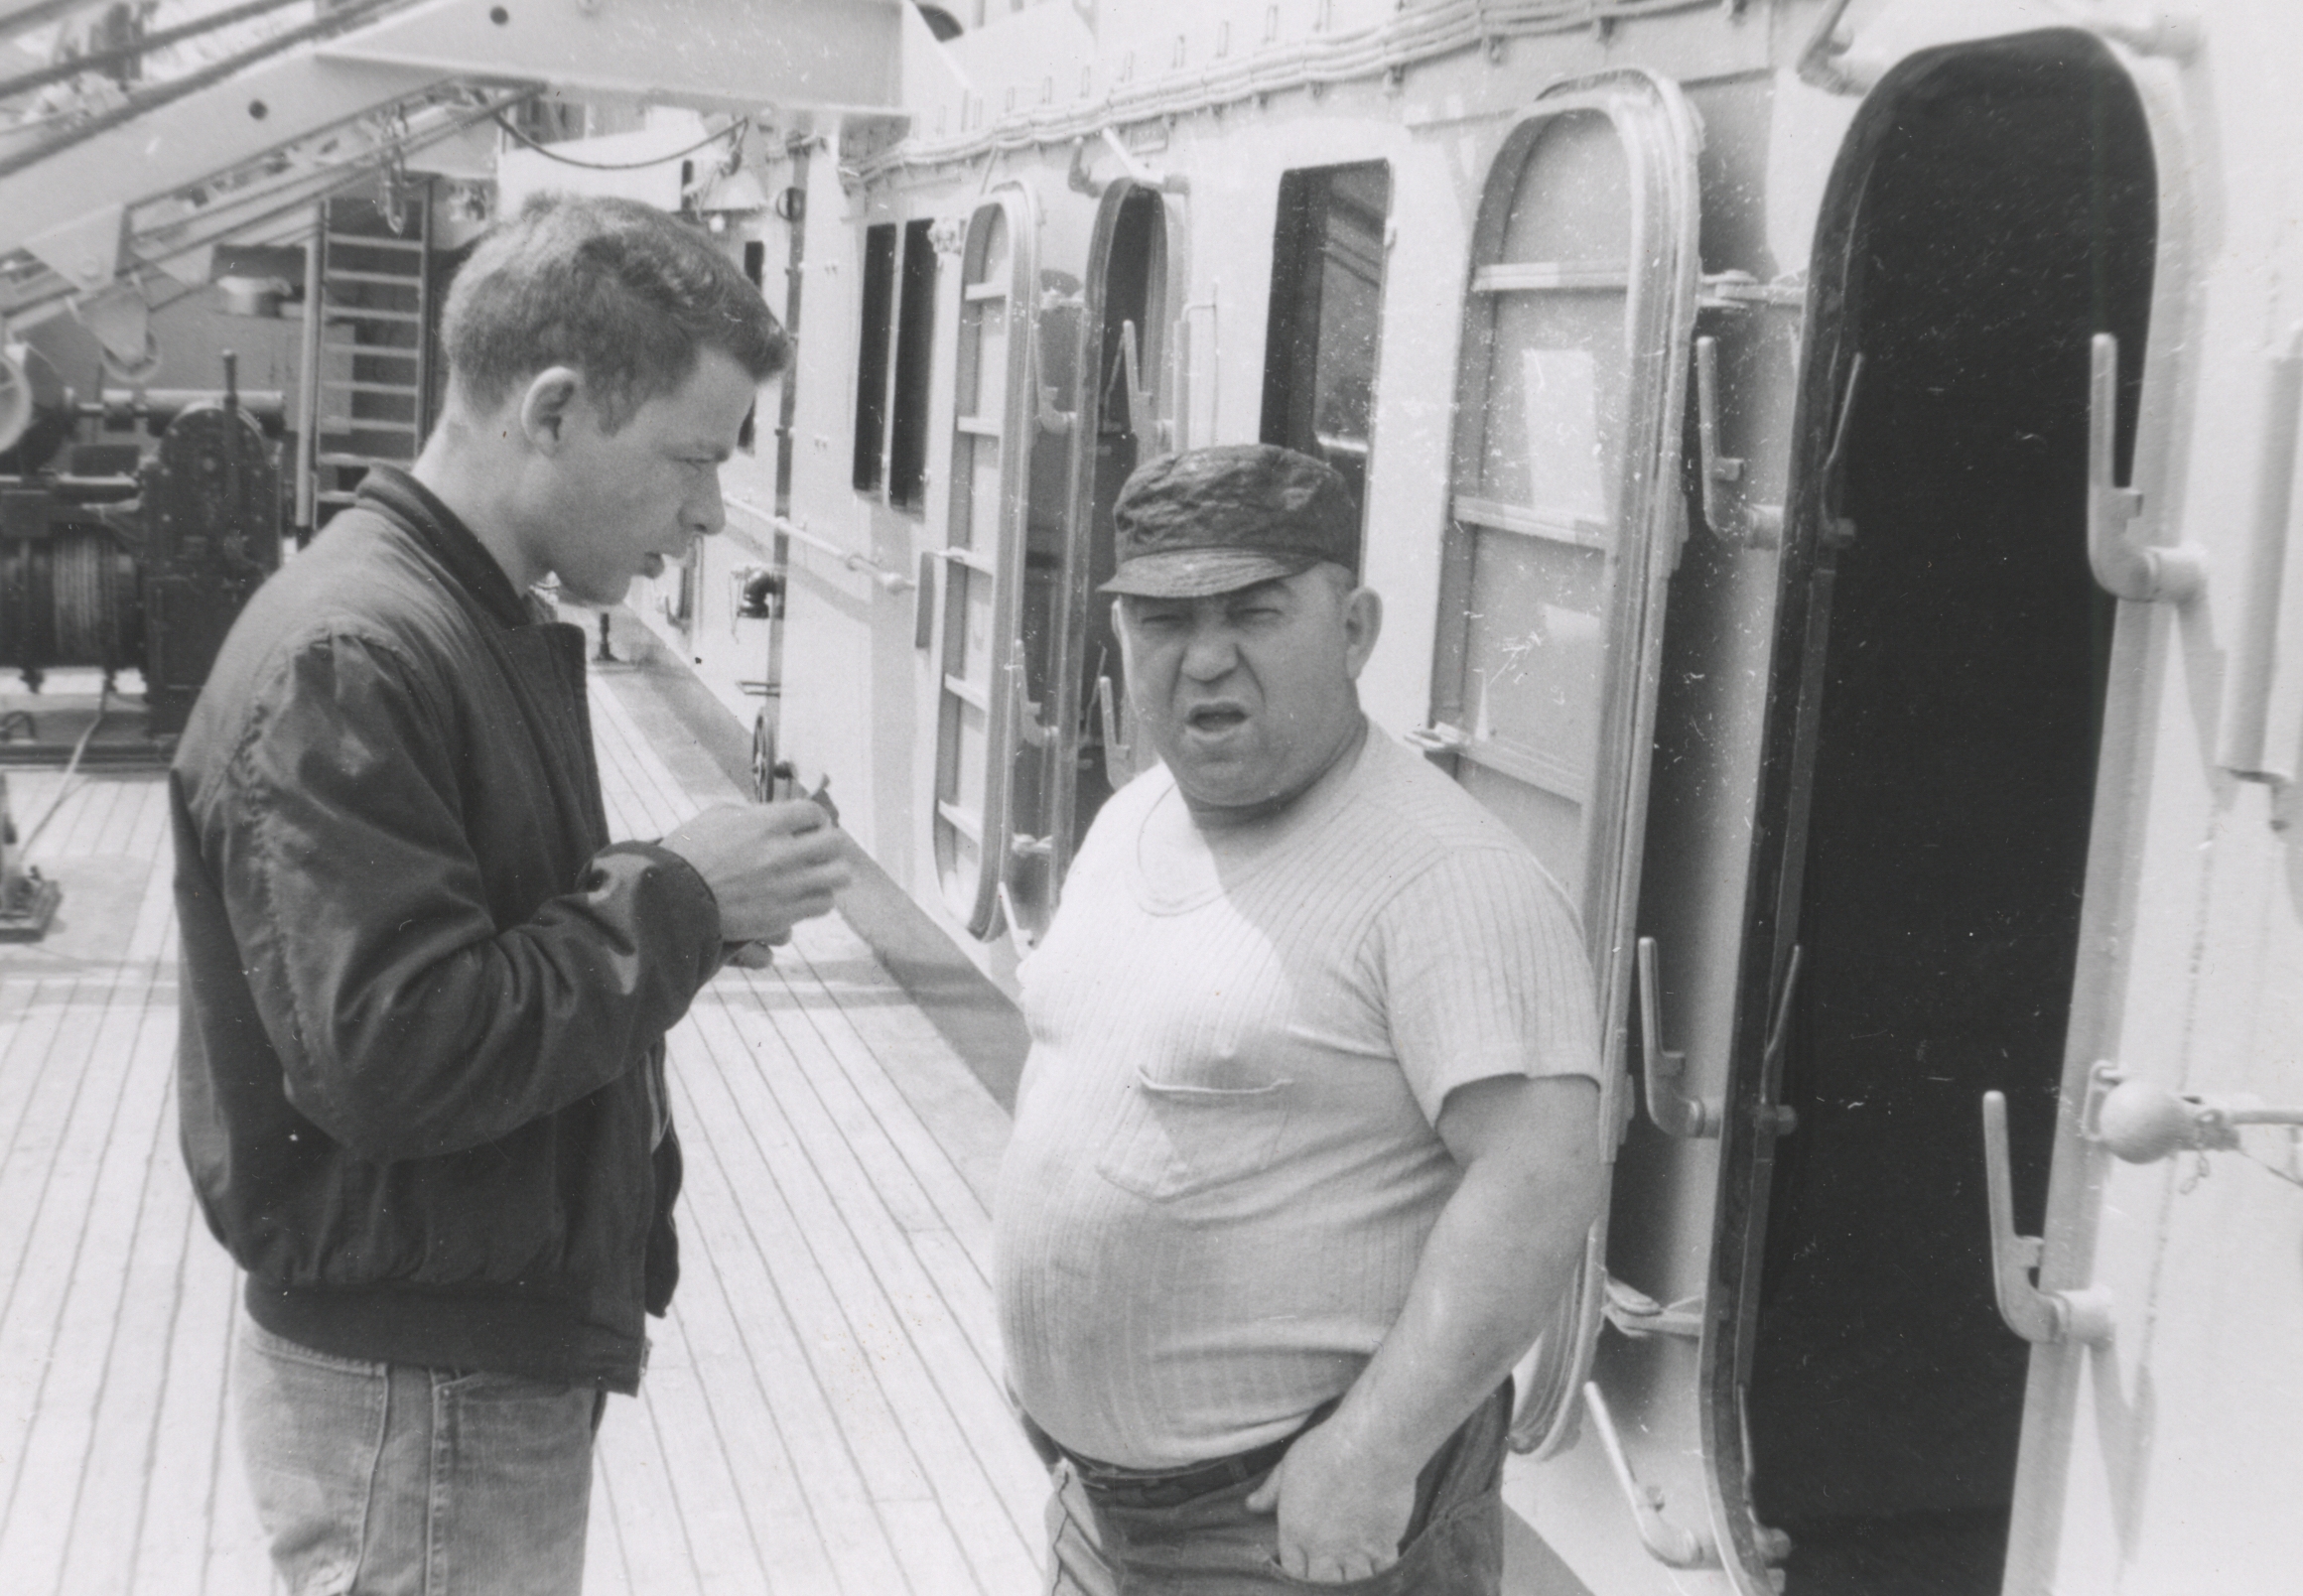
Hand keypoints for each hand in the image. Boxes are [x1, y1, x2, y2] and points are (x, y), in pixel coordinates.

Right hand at [659, 801, 849, 944]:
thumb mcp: (716, 817)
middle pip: (835, 842)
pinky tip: (805, 897)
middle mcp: (782, 853)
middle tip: (818, 849)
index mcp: (765, 824)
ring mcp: (786, 886)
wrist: (670, 900)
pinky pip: (822, 905)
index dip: (815, 817)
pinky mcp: (783, 915)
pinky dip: (818, 899)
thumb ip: (751, 813)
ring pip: (837, 876)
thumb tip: (773, 816)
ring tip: (817, 875)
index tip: (811, 824)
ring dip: (829, 873)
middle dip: (828, 843)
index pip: (813, 812)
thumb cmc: (687, 854)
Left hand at [1244, 1417, 1417, 1582]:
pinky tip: (1379, 1565)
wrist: (1372, 1443)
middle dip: (1324, 1584)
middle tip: (1330, 1572)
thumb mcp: (1288, 1466)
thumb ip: (1270, 1492)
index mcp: (1296, 1532)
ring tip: (1353, 1573)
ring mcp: (1355, 1550)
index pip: (1292, 1573)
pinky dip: (1381, 1574)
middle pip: (1320, 1587)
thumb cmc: (1327, 1448)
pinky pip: (1383, 1574)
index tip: (1306, 1566)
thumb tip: (1250, 1505)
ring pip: (1352, 1585)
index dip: (1298, 1574)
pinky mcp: (1385, 1544)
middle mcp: (1324, 1549)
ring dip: (1352, 1581)